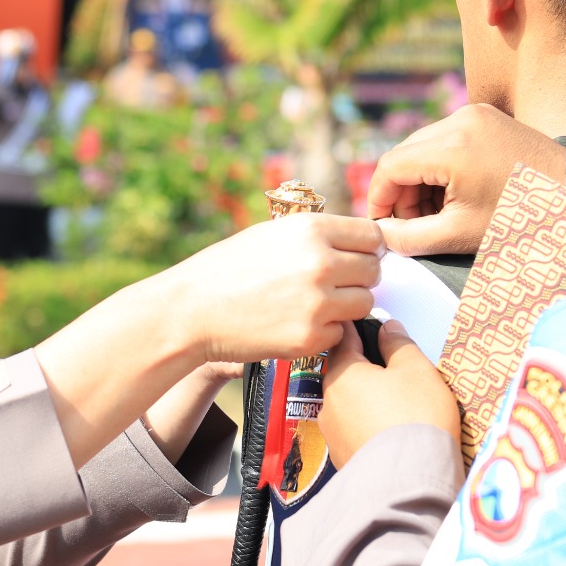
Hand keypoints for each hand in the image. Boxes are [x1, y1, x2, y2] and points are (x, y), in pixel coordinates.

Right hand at [157, 213, 383, 365]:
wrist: (191, 310)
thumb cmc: (228, 269)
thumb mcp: (273, 234)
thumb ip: (317, 236)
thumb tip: (361, 243)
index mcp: (311, 228)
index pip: (372, 236)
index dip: (367, 249)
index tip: (355, 258)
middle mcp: (320, 262)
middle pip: (373, 270)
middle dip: (357, 278)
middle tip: (330, 285)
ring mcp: (318, 302)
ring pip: (364, 303)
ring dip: (345, 306)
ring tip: (312, 304)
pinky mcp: (310, 337)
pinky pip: (340, 333)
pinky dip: (325, 332)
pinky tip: (296, 323)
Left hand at [320, 320, 458, 468]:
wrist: (411, 481)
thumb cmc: (415, 419)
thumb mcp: (416, 369)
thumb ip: (398, 344)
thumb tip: (388, 329)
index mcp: (342, 374)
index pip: (344, 341)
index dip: (357, 329)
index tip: (363, 322)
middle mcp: (329, 403)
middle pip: (345, 375)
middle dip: (365, 369)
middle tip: (392, 369)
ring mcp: (333, 435)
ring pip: (349, 406)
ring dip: (367, 401)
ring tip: (397, 405)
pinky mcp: (342, 459)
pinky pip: (355, 433)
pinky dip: (369, 427)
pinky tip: (390, 431)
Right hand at [368, 104, 564, 255]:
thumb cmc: (523, 218)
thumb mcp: (460, 234)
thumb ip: (412, 237)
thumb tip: (381, 235)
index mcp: (453, 147)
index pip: (390, 166)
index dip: (379, 198)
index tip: (382, 225)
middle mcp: (459, 120)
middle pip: (405, 154)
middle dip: (401, 192)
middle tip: (413, 225)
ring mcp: (474, 114)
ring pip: (422, 146)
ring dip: (419, 180)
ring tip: (437, 213)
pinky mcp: (485, 116)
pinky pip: (445, 139)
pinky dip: (439, 167)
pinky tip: (454, 193)